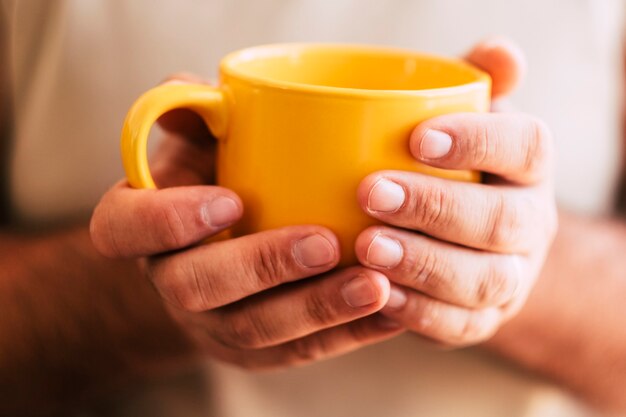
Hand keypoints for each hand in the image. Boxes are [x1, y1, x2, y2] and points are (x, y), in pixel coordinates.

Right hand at [90, 74, 401, 370]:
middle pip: (197, 286)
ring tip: (376, 284)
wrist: (221, 252)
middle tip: (326, 243)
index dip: (168, 220)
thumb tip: (197, 89)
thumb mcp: (198, 140)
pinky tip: (393, 312)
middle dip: (264, 266)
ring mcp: (211, 324)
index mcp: (141, 225)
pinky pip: (297, 352)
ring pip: (255, 330)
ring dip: (317, 309)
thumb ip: (197, 113)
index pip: (124, 228)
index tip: (231, 198)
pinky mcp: (256, 353)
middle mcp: (170, 280)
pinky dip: (348, 334)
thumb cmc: (214, 180)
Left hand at [354, 39, 556, 346]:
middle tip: (371, 193)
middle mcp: (531, 223)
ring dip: (423, 265)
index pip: (526, 147)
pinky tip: (376, 294)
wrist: (466, 237)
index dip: (477, 143)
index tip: (417, 138)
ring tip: (367, 249)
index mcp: (530, 166)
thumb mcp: (463, 118)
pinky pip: (459, 325)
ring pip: (482, 280)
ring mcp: (511, 277)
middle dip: (436, 208)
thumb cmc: (451, 165)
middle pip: (501, 220)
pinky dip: (418, 312)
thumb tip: (499, 53)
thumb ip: (473, 86)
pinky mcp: (482, 320)